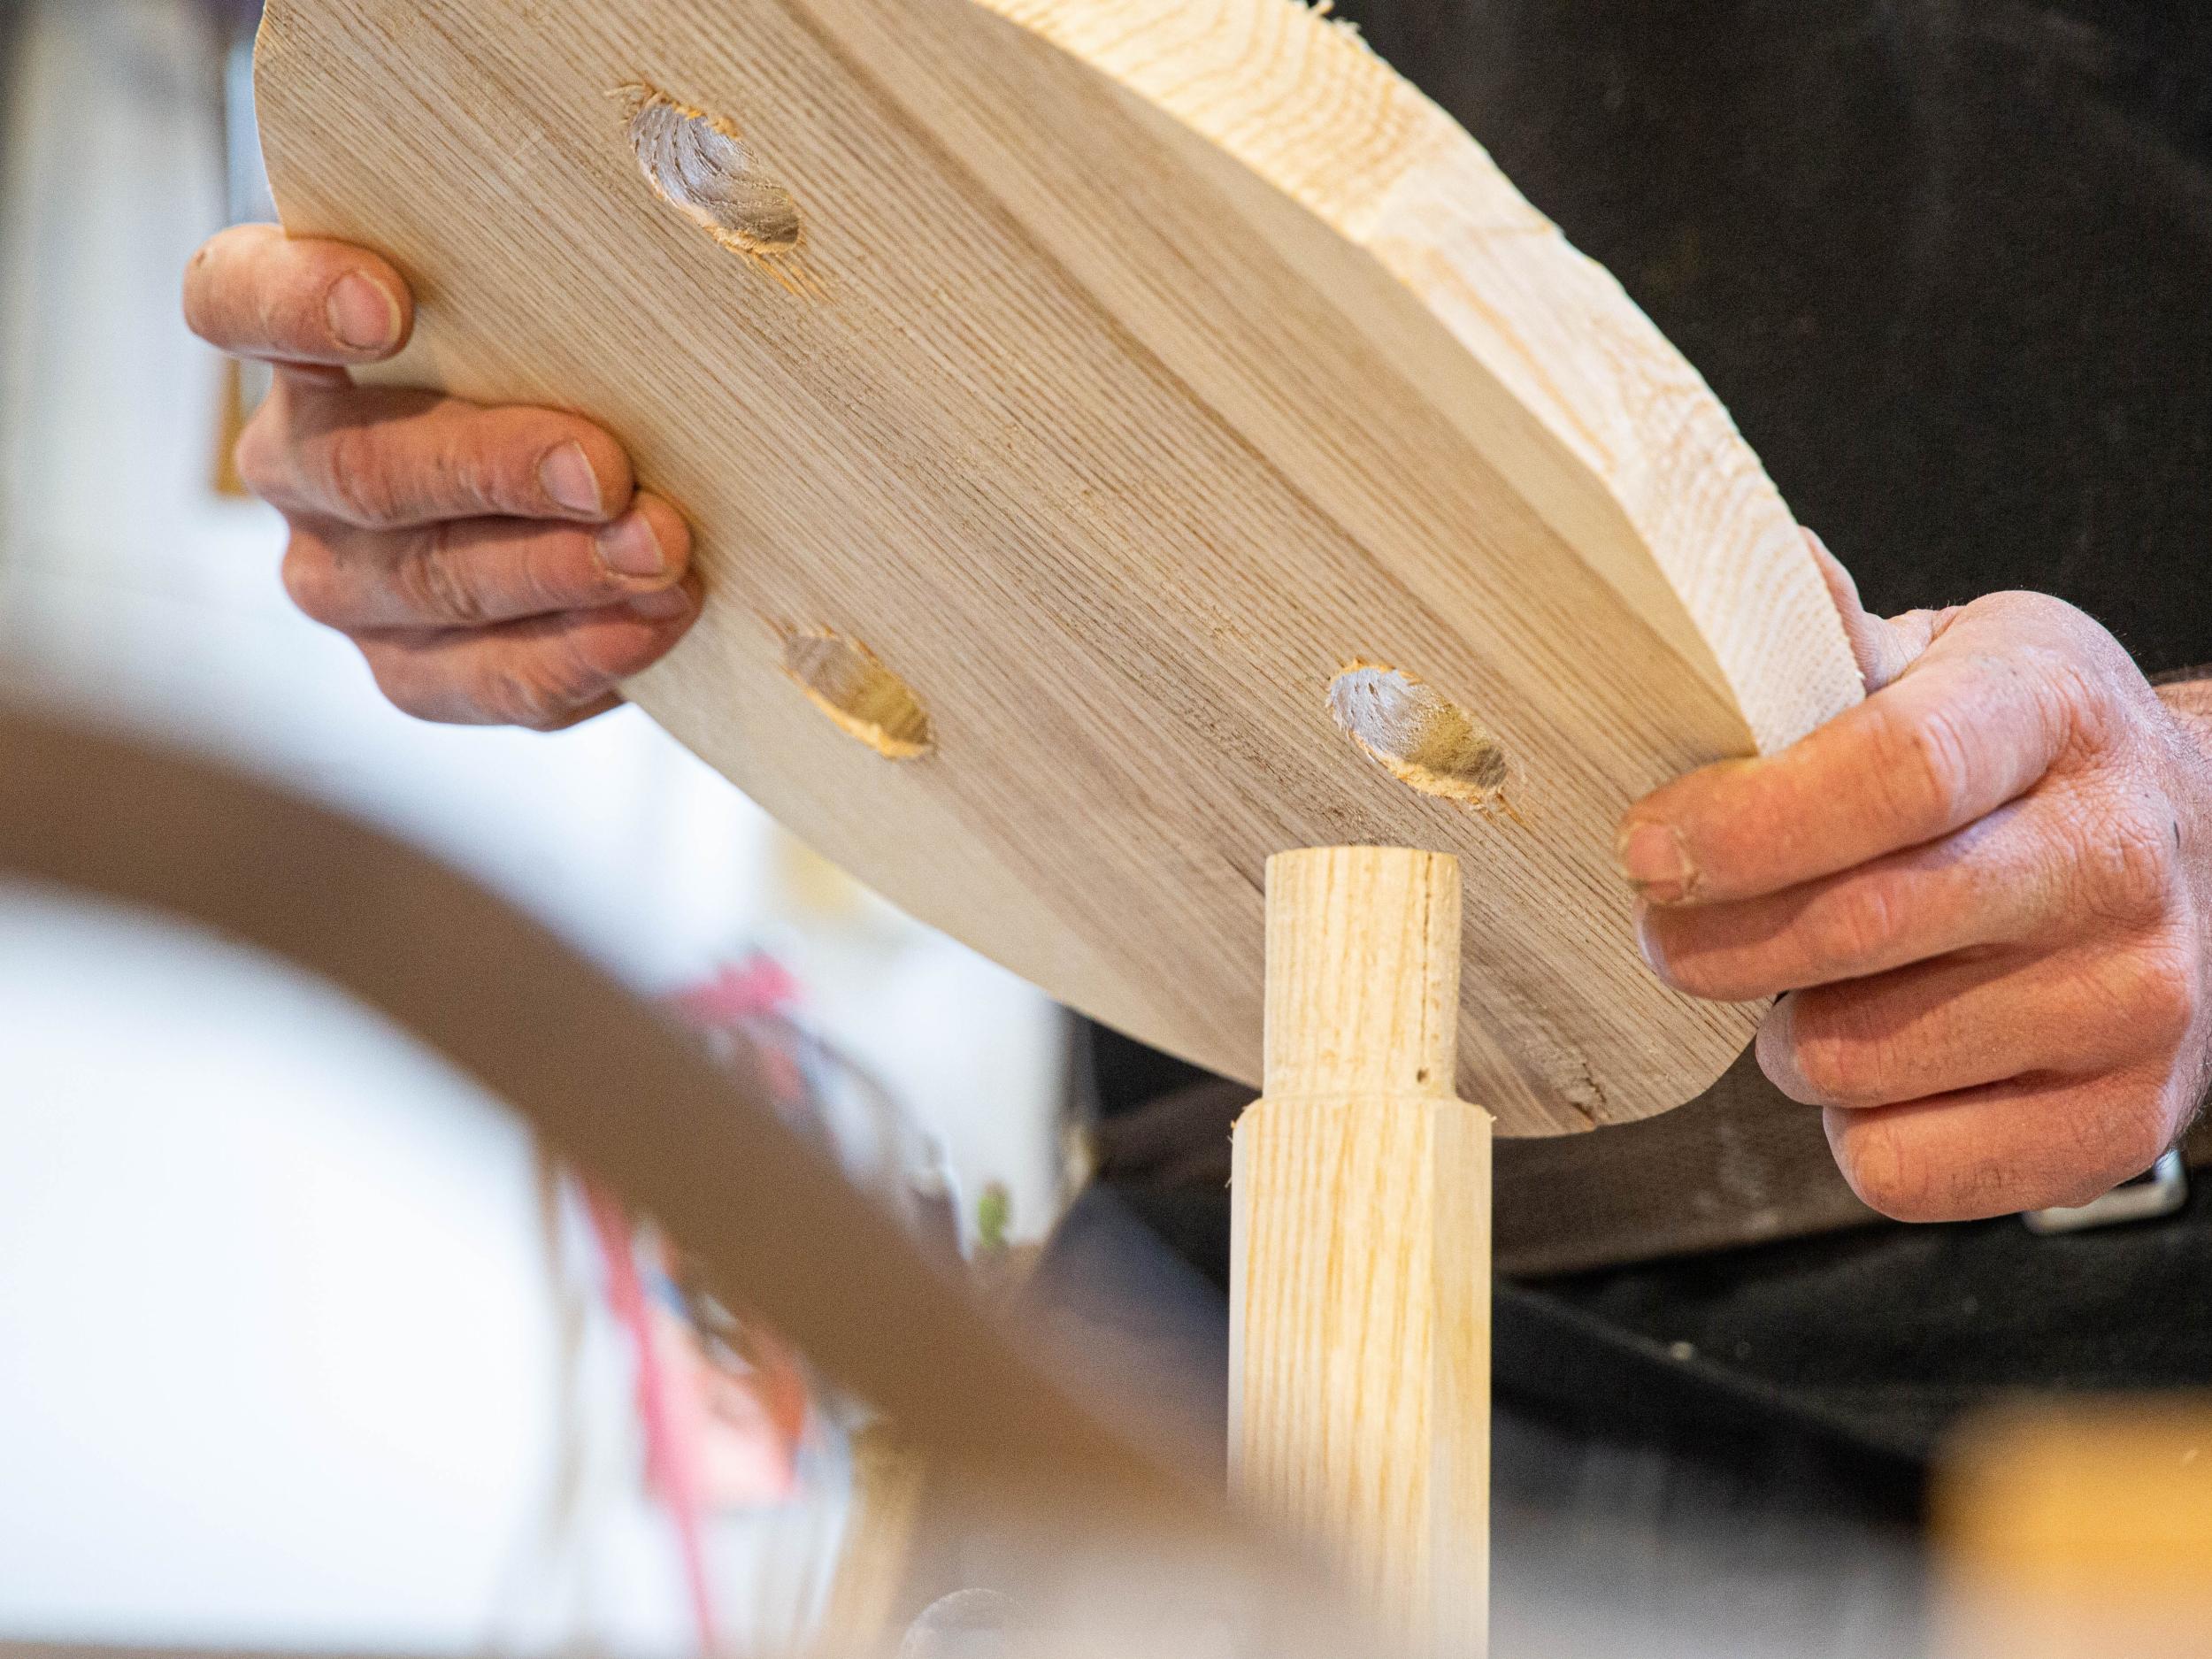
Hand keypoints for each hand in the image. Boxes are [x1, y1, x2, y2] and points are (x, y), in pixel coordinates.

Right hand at [183, 225, 700, 728]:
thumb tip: (660, 278)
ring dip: (562, 572)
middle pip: (364, 471)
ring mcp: (346, 582)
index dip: (295, 306)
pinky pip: (487, 678)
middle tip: (607, 471)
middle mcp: (296, 466)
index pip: (237, 301)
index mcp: (296, 343)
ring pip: (434, 583)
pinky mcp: (414, 670)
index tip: (382, 305)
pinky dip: (582, 653)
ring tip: (662, 554)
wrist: (611, 498)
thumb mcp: (544, 305)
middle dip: (498, 473)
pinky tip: (654, 619)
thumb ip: (548, 287)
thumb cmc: (565, 363)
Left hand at [1620, 536, 2211, 1220]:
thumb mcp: (1942, 663)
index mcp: (2053, 714)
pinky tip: (1883, 1059)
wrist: (2202, 859)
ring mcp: (2138, 1002)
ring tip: (1816, 986)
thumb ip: (1821, 639)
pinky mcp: (2121, 1125)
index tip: (1646, 850)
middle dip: (1713, 942)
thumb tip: (1725, 576)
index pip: (1896, 770)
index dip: (1745, 823)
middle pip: (1858, 928)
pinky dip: (1852, 1127)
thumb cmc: (2024, 764)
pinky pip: (1903, 1169)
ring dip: (1787, 1034)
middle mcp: (2115, 858)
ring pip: (1859, 1060)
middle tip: (1675, 926)